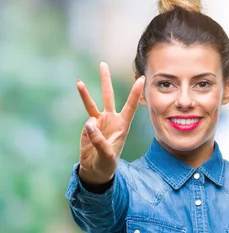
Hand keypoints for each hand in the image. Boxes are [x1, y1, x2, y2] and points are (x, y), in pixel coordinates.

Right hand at [77, 62, 144, 184]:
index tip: (141, 79)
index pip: (130, 106)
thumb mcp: (106, 155)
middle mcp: (112, 119)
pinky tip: (83, 96)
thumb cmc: (107, 163)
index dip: (135, 93)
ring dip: (90, 89)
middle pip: (110, 96)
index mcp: (122, 125)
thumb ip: (99, 141)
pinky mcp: (90, 125)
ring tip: (85, 77)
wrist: (97, 169)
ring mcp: (100, 121)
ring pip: (96, 101)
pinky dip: (85, 106)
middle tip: (104, 64)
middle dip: (107, 80)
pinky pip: (86, 112)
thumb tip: (90, 125)